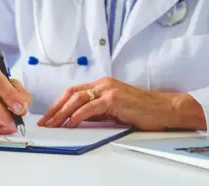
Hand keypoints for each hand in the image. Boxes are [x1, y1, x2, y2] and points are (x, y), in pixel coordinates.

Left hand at [38, 77, 203, 130]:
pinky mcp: (114, 98)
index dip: (59, 104)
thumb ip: (96, 111)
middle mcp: (103, 84)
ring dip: (62, 112)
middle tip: (45, 121)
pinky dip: (78, 114)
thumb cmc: (141, 111)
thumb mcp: (113, 110)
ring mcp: (108, 89)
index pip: (73, 92)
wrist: (163, 109)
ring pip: (77, 99)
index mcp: (102, 85)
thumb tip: (76, 118)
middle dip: (55, 108)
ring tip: (53, 124)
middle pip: (71, 94)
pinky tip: (71, 122)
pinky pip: (91, 106)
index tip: (49, 116)